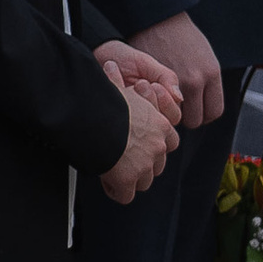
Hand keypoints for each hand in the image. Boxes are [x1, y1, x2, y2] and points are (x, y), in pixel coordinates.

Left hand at [94, 38, 185, 125]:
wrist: (100, 56)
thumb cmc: (125, 59)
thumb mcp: (147, 64)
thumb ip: (167, 77)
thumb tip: (179, 98)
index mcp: (162, 102)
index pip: (174, 115)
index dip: (167, 103)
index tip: (155, 85)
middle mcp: (150, 113)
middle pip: (163, 125)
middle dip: (154, 103)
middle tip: (141, 84)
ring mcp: (135, 117)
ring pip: (145, 127)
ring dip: (141, 106)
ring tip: (133, 86)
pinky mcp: (119, 119)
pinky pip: (125, 124)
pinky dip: (125, 107)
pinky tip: (120, 90)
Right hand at [98, 77, 179, 202]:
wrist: (94, 115)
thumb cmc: (103, 99)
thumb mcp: (118, 88)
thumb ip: (119, 83)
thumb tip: (109, 65)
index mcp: (160, 125)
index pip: (168, 142)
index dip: (152, 145)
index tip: (138, 145)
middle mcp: (157, 146)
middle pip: (158, 166)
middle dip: (144, 165)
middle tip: (126, 161)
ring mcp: (144, 165)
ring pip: (145, 182)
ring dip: (132, 180)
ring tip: (116, 172)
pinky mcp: (127, 179)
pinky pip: (125, 196)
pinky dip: (116, 191)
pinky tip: (107, 182)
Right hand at [128, 10, 223, 128]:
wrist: (159, 20)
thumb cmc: (181, 35)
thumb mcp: (206, 56)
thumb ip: (208, 81)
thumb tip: (206, 102)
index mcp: (211, 73)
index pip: (215, 111)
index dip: (205, 114)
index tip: (199, 111)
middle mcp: (196, 80)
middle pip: (196, 119)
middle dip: (189, 117)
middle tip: (182, 109)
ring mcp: (175, 83)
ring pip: (177, 117)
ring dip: (173, 113)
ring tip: (168, 102)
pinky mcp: (156, 82)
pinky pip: (161, 105)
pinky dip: (159, 103)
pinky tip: (157, 95)